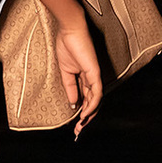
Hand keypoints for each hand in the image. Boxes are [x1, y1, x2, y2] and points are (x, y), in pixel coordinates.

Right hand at [54, 15, 101, 138]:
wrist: (69, 31)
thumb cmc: (67, 45)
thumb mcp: (65, 71)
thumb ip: (70, 87)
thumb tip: (73, 103)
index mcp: (85, 77)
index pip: (86, 98)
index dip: (81, 112)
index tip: (74, 125)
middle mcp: (92, 78)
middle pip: (93, 103)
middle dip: (86, 119)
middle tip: (78, 131)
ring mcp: (95, 76)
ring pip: (96, 101)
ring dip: (89, 115)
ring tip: (81, 126)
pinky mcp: (95, 73)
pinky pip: (96, 93)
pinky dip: (92, 105)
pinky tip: (85, 114)